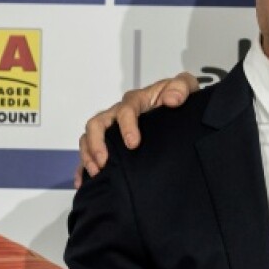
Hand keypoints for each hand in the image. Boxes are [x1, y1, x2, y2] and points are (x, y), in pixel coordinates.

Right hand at [74, 72, 200, 186]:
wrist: (178, 105)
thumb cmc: (177, 95)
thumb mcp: (185, 86)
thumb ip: (181, 88)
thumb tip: (172, 100)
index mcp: (136, 100)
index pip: (126, 110)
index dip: (127, 126)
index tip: (133, 143)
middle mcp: (118, 113)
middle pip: (97, 123)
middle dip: (97, 143)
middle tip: (104, 161)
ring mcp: (111, 127)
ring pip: (88, 137)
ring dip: (88, 154)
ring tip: (97, 172)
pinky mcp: (109, 141)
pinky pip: (89, 152)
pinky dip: (83, 166)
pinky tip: (84, 181)